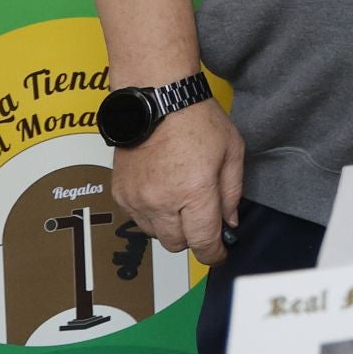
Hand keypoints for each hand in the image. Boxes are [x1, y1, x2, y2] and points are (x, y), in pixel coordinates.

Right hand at [110, 99, 244, 265]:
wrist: (157, 99)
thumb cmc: (198, 119)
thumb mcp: (232, 152)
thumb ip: (232, 192)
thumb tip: (229, 223)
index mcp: (195, 192)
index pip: (203, 242)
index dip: (214, 253)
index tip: (219, 253)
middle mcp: (163, 201)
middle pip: (177, 244)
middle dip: (193, 237)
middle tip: (202, 216)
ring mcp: (138, 199)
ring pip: (155, 235)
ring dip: (170, 226)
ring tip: (180, 197)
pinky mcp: (120, 193)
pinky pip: (137, 219)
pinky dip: (151, 213)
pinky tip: (162, 189)